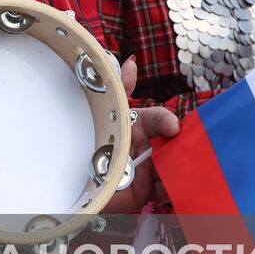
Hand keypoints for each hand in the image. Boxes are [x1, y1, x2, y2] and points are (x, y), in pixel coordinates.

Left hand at [105, 56, 178, 212]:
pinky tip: (161, 189)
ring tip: (163, 174)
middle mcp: (149, 146)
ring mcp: (152, 170)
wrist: (75, 182)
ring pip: (175, 167)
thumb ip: (118, 88)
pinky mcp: (150, 192)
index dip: (166, 121)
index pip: (160, 120)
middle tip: (176, 153)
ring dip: (175, 170)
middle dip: (179, 149)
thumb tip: (131, 61)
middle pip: (174, 145)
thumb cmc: (90, 143)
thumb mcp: (104, 111)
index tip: (172, 126)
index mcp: (141, 126)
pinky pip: (169, 190)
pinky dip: (170, 190)